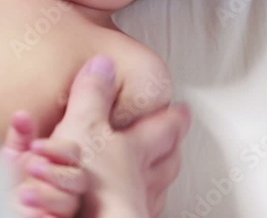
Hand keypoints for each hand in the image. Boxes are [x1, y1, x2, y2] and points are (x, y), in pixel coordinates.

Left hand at [2, 111, 88, 216]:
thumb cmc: (9, 179)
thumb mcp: (12, 154)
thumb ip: (20, 136)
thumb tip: (21, 114)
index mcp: (59, 164)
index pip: (72, 153)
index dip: (58, 148)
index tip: (35, 145)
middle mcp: (65, 185)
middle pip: (79, 178)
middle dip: (56, 173)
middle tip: (33, 168)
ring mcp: (62, 207)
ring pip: (70, 201)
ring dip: (48, 194)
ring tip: (24, 193)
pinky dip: (47, 212)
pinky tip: (32, 208)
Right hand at [50, 56, 190, 217]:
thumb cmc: (90, 179)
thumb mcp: (83, 124)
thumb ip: (92, 95)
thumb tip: (103, 63)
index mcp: (136, 147)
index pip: (163, 127)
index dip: (173, 116)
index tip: (183, 109)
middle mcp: (142, 178)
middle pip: (168, 160)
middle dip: (173, 147)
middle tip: (178, 139)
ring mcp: (136, 204)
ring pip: (158, 187)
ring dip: (161, 177)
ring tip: (161, 172)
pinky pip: (142, 209)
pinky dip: (141, 203)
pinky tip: (136, 204)